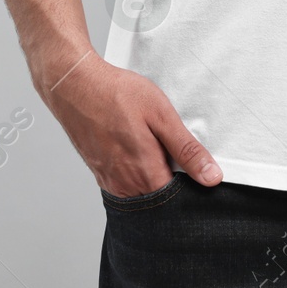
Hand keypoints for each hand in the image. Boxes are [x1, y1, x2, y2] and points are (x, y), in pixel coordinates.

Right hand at [38, 51, 222, 196]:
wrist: (75, 86)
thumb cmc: (117, 95)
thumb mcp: (161, 116)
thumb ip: (186, 150)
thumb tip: (212, 177)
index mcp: (146, 173)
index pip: (178, 201)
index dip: (192, 188)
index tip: (198, 171)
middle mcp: (126, 185)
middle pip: (159, 201)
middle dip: (173, 187)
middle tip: (176, 156)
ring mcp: (110, 182)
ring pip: (142, 195)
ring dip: (154, 180)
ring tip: (156, 150)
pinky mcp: (100, 174)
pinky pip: (126, 188)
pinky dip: (137, 177)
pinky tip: (140, 152)